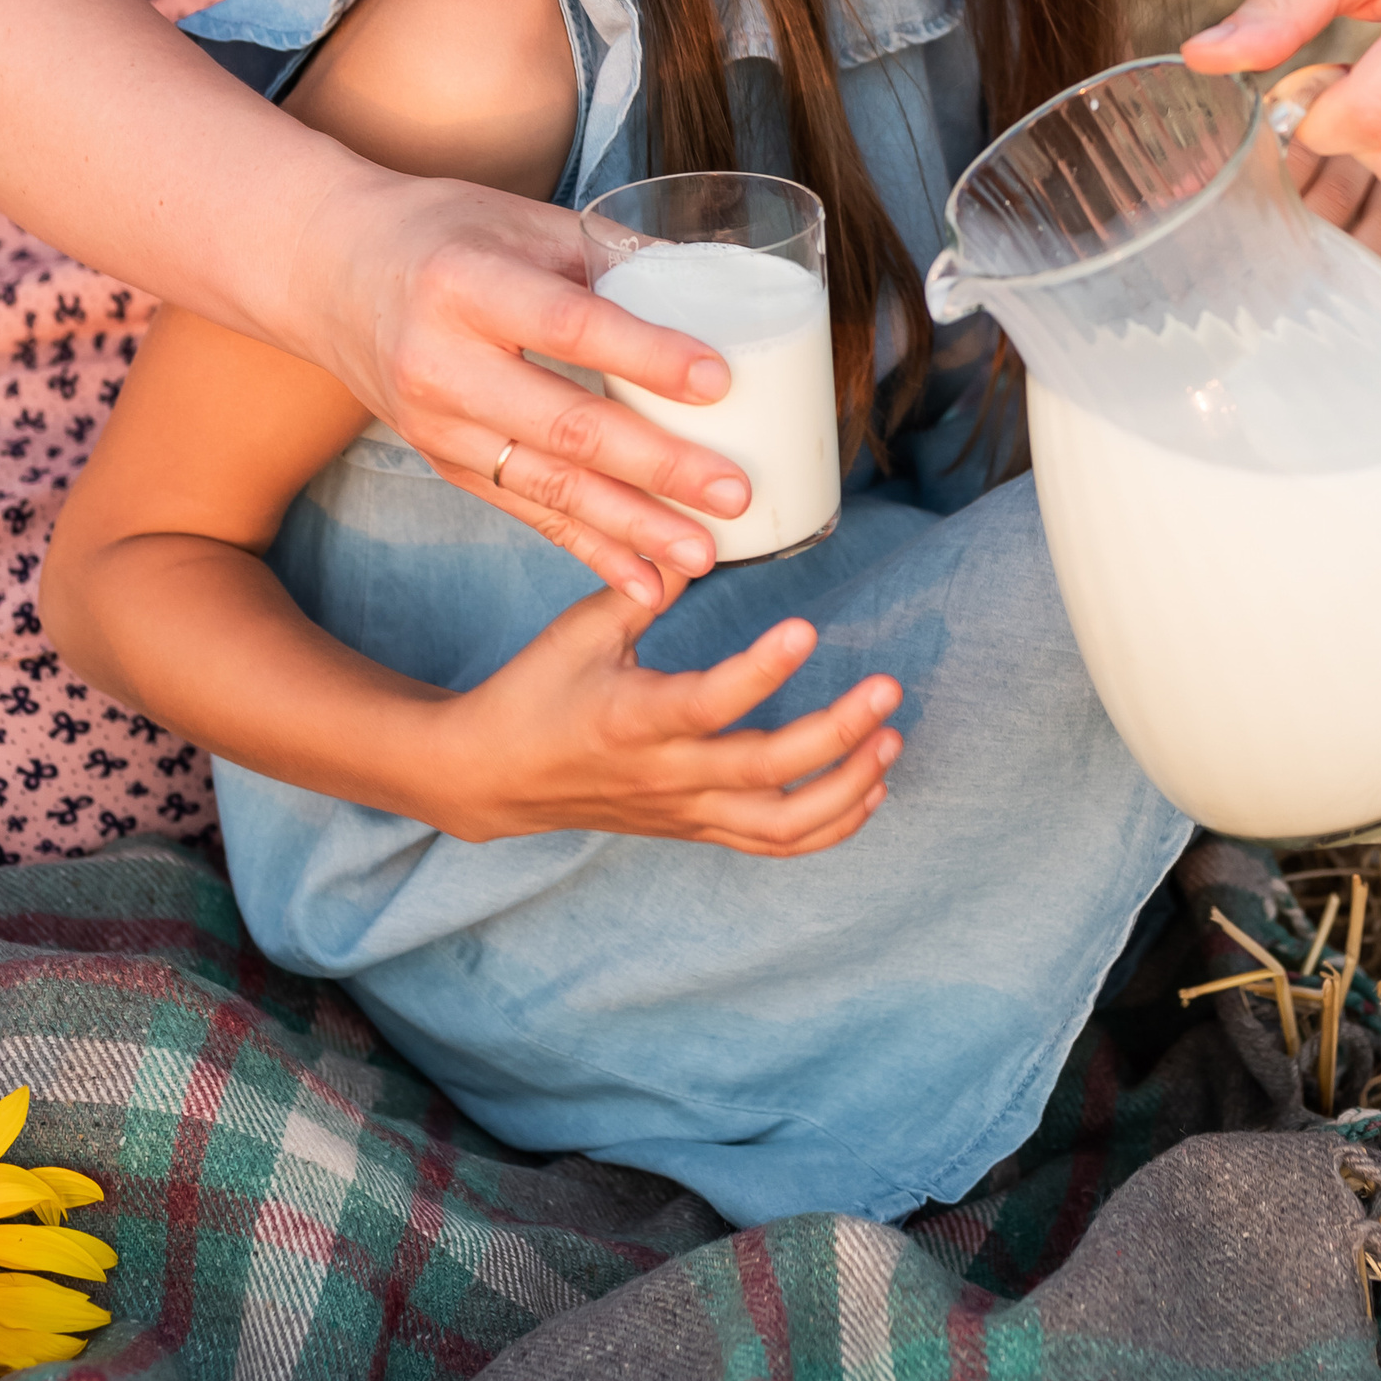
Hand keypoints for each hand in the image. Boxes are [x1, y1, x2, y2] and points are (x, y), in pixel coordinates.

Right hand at [296, 168, 760, 603]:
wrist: (325, 271)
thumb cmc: (440, 230)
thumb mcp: (516, 218)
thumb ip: (606, 257)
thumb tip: (718, 288)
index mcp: (467, 284)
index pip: (568, 327)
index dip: (645, 356)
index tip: (719, 380)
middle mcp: (444, 363)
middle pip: (566, 425)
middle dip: (657, 467)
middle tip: (735, 491)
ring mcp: (438, 425)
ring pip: (548, 486)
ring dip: (633, 527)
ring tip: (704, 554)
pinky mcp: (443, 463)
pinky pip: (526, 513)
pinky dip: (589, 550)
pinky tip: (643, 583)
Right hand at [429, 577, 902, 851]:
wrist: (490, 779)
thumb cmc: (535, 692)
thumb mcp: (580, 630)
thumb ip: (645, 586)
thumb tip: (702, 537)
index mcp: (634, 720)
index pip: (711, 704)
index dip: (762, 671)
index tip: (807, 627)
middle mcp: (667, 775)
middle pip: (766, 772)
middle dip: (837, 735)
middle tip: (888, 689)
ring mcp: (684, 810)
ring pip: (781, 825)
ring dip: (847, 788)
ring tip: (890, 738)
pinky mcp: (694, 827)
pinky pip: (772, 843)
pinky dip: (829, 827)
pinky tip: (869, 790)